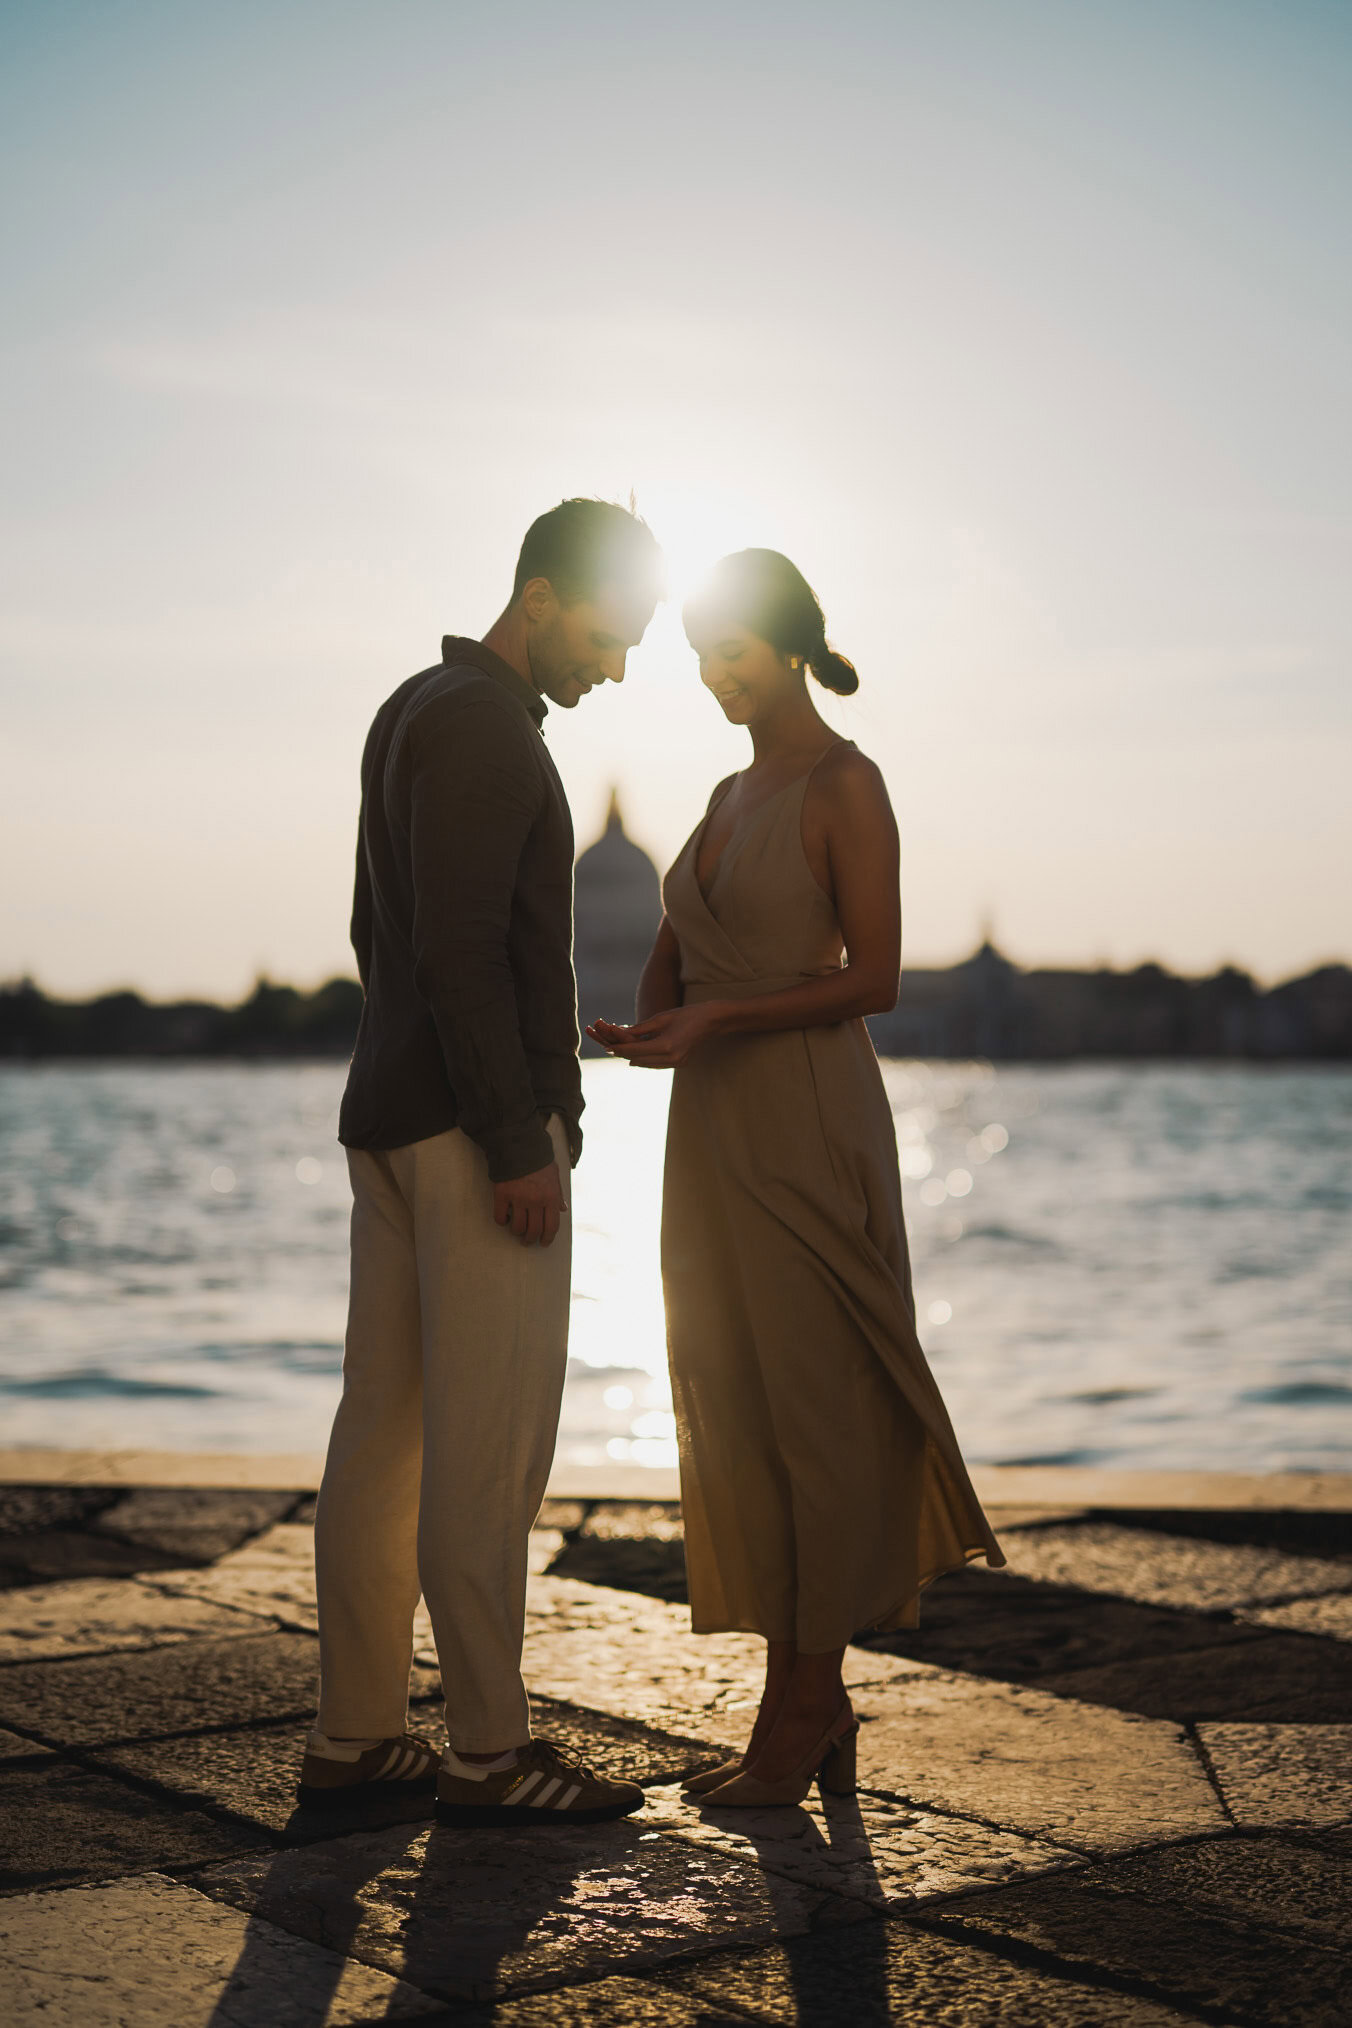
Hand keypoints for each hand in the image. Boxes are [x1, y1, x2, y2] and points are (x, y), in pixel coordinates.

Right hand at [492, 1160, 566, 1246]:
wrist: (518, 1144)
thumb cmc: (538, 1160)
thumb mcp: (554, 1174)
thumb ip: (558, 1193)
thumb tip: (562, 1209)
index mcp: (551, 1197)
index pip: (552, 1226)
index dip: (548, 1238)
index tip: (543, 1243)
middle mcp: (536, 1200)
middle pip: (534, 1230)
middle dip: (530, 1239)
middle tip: (527, 1241)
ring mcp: (518, 1198)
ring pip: (517, 1227)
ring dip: (517, 1232)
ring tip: (516, 1230)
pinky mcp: (502, 1194)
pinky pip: (500, 1217)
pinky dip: (502, 1221)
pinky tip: (504, 1219)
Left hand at [585, 1005, 721, 1068]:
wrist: (712, 1021)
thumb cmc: (686, 1014)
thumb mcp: (661, 1018)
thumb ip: (640, 1029)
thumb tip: (620, 1036)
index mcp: (666, 1046)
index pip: (635, 1049)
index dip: (619, 1047)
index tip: (605, 1045)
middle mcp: (671, 1058)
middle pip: (638, 1059)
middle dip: (623, 1053)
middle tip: (608, 1048)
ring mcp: (676, 1063)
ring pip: (646, 1064)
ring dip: (632, 1057)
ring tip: (619, 1051)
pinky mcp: (679, 1063)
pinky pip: (655, 1064)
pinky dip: (644, 1059)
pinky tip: (635, 1055)